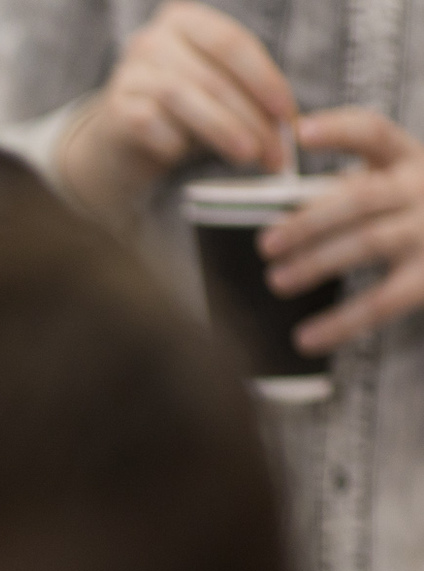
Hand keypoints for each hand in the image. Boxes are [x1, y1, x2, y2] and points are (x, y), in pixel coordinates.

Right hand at [58, 2, 295, 225]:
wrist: (122, 140)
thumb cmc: (182, 112)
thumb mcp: (217, 89)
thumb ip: (247, 94)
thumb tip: (287, 128)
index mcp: (186, 21)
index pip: (232, 44)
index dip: (264, 80)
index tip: (288, 116)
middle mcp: (153, 39)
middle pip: (211, 76)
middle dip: (250, 117)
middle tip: (274, 152)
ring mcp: (129, 73)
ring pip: (182, 97)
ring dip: (221, 130)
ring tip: (247, 157)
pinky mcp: (113, 109)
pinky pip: (150, 123)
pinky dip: (174, 143)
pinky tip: (187, 158)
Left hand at [259, 109, 423, 353]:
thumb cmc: (414, 214)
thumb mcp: (393, 188)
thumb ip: (348, 191)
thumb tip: (277, 210)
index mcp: (407, 159)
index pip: (374, 132)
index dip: (339, 130)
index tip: (301, 133)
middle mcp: (423, 188)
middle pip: (361, 197)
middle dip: (308, 220)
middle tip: (265, 245)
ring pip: (368, 242)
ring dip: (317, 262)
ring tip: (276, 281)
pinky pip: (384, 301)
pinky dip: (341, 322)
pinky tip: (305, 339)